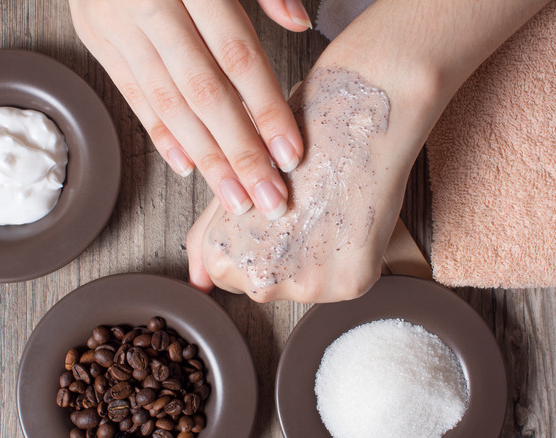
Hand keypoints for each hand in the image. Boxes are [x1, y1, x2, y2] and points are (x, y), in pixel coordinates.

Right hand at [69, 0, 310, 219]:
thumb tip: (299, 25)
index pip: (235, 56)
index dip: (265, 108)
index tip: (290, 154)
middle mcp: (147, 4)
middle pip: (202, 92)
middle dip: (238, 151)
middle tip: (267, 199)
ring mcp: (114, 24)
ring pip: (166, 103)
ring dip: (204, 156)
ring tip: (234, 197)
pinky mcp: (95, 36)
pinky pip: (130, 93)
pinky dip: (159, 132)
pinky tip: (186, 165)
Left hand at [186, 66, 414, 301]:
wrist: (357, 116)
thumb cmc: (294, 140)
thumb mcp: (236, 185)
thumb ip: (209, 237)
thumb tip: (198, 283)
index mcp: (223, 256)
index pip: (227, 277)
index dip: (250, 242)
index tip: (269, 215)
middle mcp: (260, 279)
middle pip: (265, 285)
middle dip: (280, 255)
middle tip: (300, 208)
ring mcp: (307, 285)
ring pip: (305, 286)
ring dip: (315, 260)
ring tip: (323, 209)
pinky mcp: (351, 283)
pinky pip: (344, 283)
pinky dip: (349, 258)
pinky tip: (346, 218)